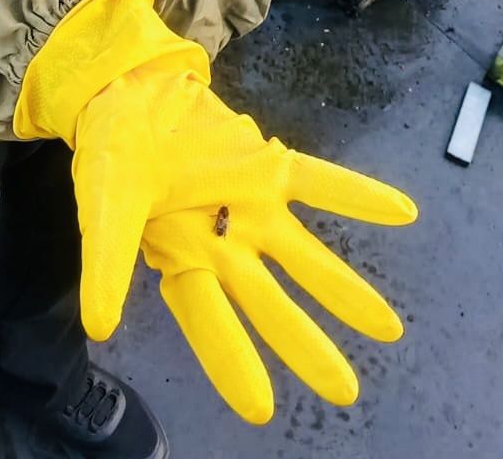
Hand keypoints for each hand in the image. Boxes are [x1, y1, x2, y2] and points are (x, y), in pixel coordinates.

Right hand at [14, 0, 416, 423]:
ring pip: (305, 257)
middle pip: (270, 304)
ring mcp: (253, 206)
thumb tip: (99, 327)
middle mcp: (226, 244)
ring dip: (345, 290)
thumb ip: (104, 264)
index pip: (208, 322)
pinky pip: (320, 184)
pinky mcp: (268, 165)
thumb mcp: (103, 209)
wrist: (130, 92)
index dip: (231, 362)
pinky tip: (403, 212)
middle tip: (346, 391)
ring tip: (389, 328)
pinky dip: (359, 196)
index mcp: (181, 262)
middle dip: (306, 347)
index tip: (261, 409)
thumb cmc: (111, 159)